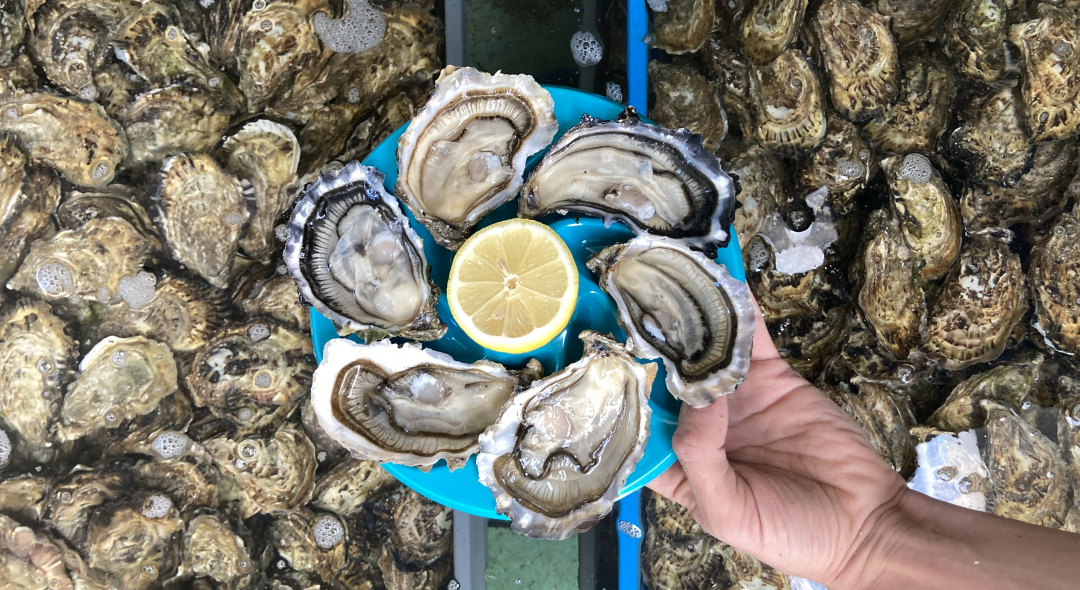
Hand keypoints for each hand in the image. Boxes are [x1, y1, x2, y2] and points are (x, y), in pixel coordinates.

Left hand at [648, 304, 906, 587]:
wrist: (865, 523)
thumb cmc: (790, 533)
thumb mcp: (728, 510)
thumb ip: (700, 456)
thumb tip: (694, 397)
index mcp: (679, 465)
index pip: (637, 424)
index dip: (622, 397)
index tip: (604, 364)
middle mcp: (700, 426)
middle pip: (666, 381)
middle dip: (649, 349)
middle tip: (629, 307)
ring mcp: (736, 399)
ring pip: (705, 354)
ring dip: (690, 323)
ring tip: (668, 284)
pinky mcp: (772, 380)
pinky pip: (752, 341)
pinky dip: (739, 312)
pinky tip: (723, 283)